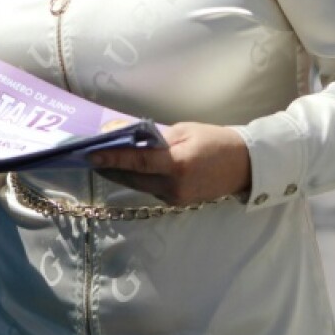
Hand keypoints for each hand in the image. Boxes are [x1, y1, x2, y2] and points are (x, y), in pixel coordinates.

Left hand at [88, 122, 251, 205]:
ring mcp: (175, 198)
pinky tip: (127, 168)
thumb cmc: (216, 141)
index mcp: (177, 165)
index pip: (137, 162)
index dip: (112, 158)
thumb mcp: (184, 131)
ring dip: (121, 173)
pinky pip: (150, 189)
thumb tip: (124, 134)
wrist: (245, 166)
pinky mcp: (177, 203)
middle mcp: (174, 186)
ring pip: (139, 185)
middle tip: (89, 155)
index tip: (90, 154)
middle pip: (132, 177)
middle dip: (110, 167)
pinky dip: (137, 178)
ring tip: (102, 160)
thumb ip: (154, 136)